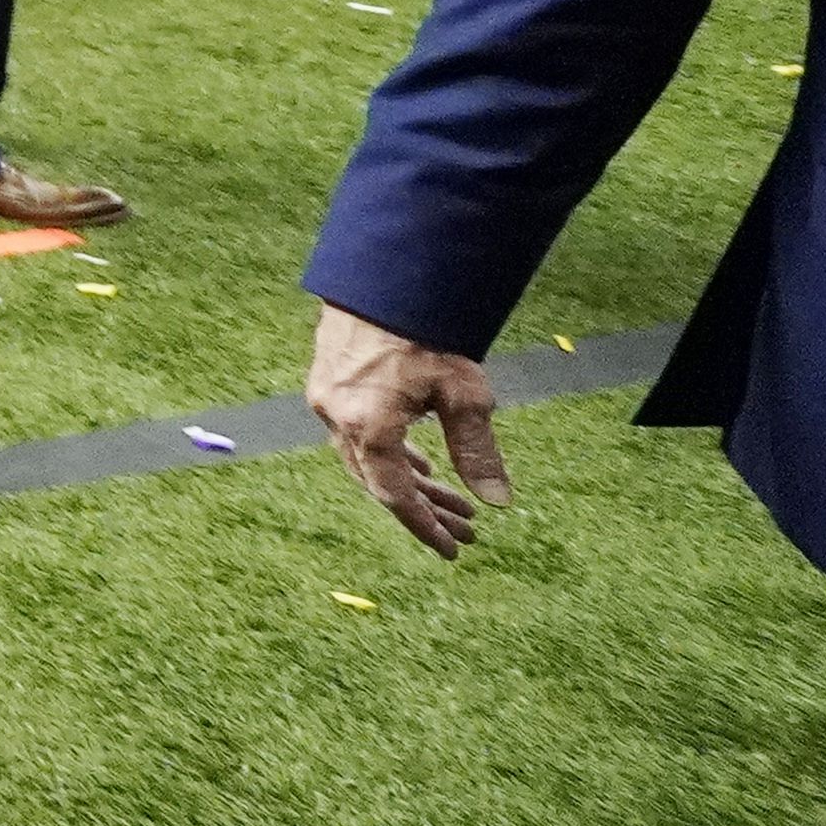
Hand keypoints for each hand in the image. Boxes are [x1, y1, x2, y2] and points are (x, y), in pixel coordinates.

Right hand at [307, 304, 513, 555]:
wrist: (384, 276)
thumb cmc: (426, 331)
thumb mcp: (463, 394)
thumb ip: (477, 451)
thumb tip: (498, 502)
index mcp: (366, 426)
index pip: (394, 495)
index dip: (424, 526)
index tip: (453, 549)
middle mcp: (337, 418)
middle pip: (379, 482)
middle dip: (425, 508)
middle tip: (466, 528)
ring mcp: (328, 399)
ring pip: (366, 459)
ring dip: (409, 481)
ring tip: (449, 498)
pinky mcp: (329, 382)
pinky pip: (356, 435)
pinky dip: (390, 454)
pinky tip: (417, 458)